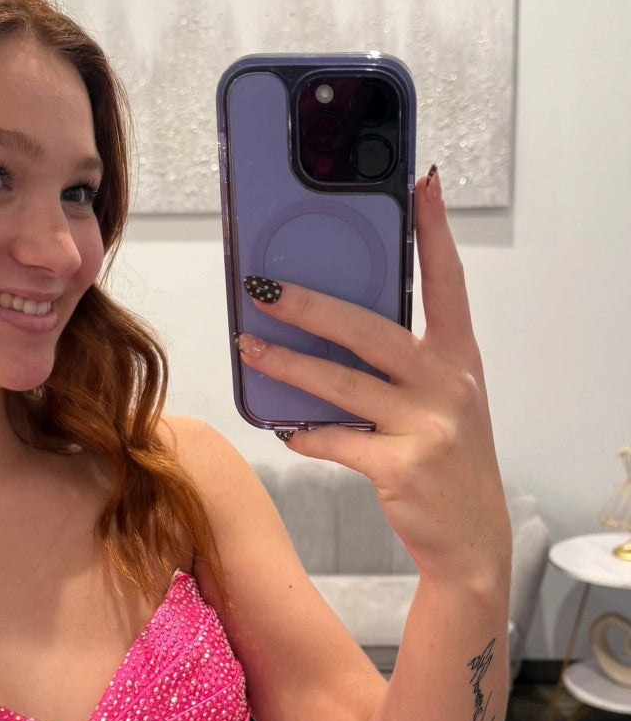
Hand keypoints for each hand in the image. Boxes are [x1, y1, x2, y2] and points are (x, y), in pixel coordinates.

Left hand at [235, 166, 511, 582]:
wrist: (472, 537)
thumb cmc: (448, 460)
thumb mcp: (443, 402)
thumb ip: (404, 365)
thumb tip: (333, 330)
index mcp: (460, 358)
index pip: (448, 282)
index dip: (433, 231)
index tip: (421, 183)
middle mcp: (448, 384)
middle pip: (368, 330)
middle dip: (310, 306)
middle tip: (264, 286)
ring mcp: (426, 425)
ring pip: (341, 385)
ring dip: (287, 365)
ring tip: (248, 347)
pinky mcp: (400, 467)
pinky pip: (337, 441)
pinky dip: (307, 434)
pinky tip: (287, 429)